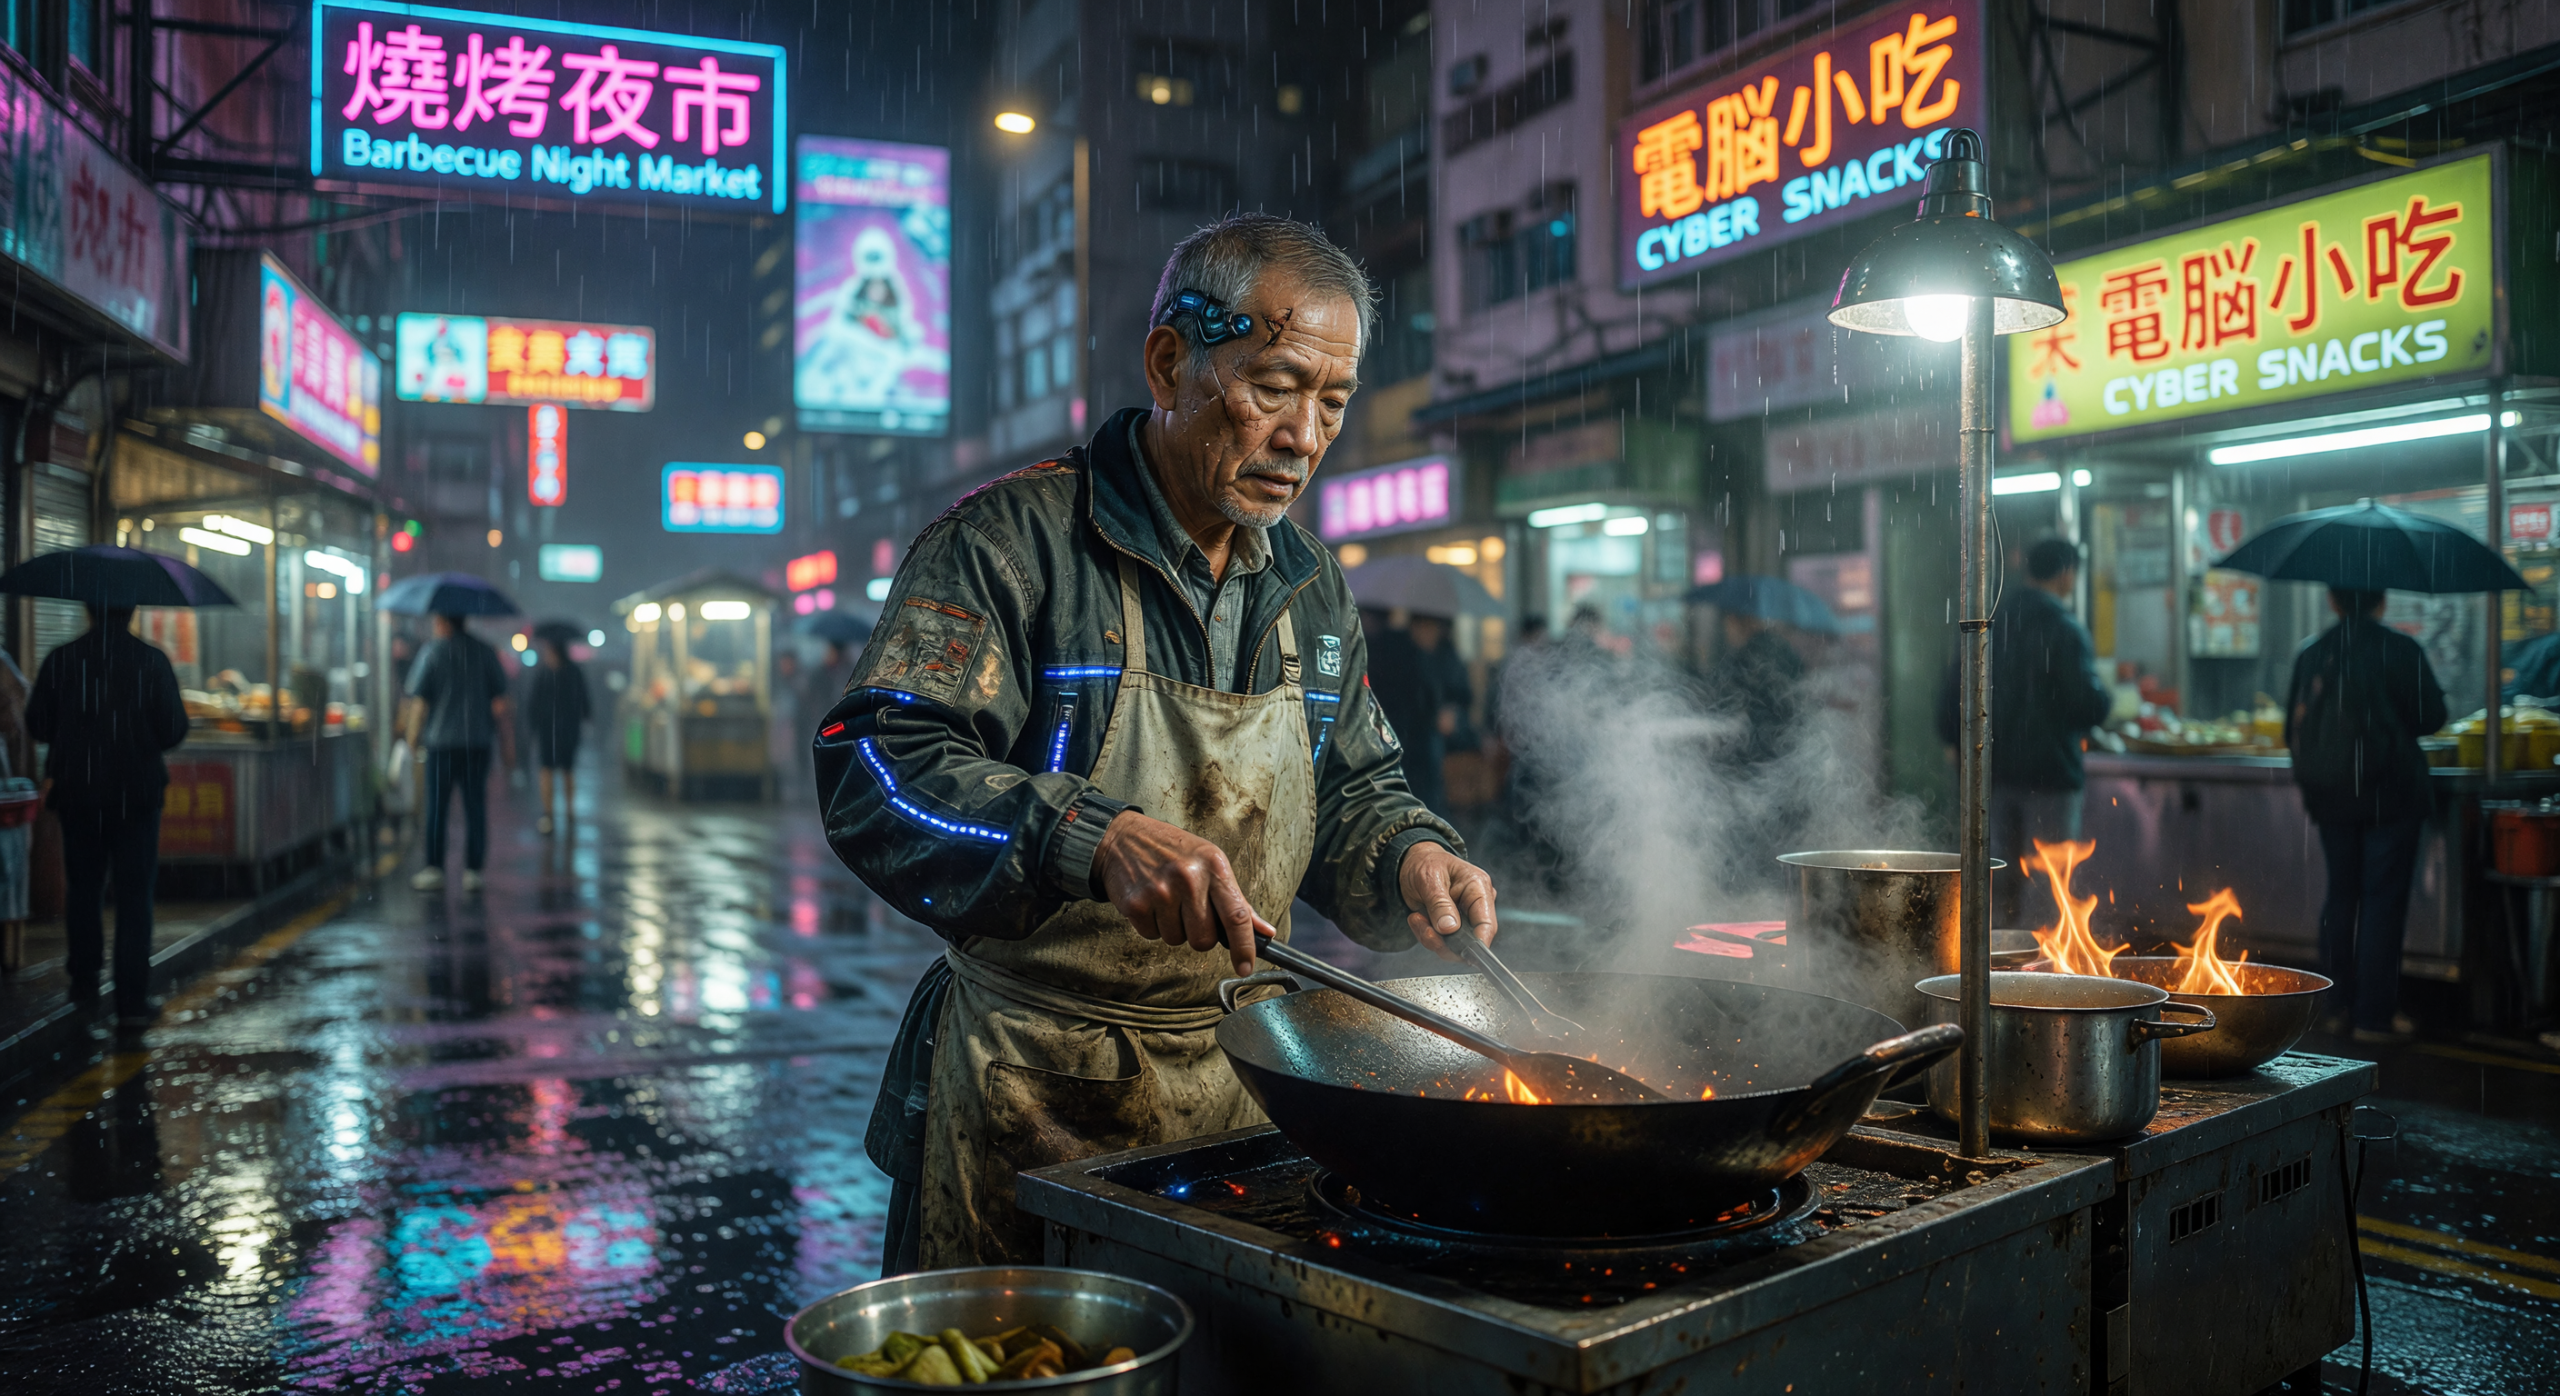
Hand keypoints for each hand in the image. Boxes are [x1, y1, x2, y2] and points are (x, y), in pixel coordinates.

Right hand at [1093, 812, 1267, 975]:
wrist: (1123, 838)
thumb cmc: (1173, 851)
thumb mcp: (1210, 864)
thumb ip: (1237, 901)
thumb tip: (1265, 933)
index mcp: (1214, 866)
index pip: (1237, 916)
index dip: (1244, 947)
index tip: (1245, 967)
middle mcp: (1188, 878)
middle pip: (1204, 939)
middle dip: (1198, 934)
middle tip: (1188, 910)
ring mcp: (1160, 891)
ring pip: (1177, 940)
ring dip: (1173, 928)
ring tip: (1166, 899)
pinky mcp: (1135, 904)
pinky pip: (1152, 936)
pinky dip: (1151, 925)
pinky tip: (1149, 902)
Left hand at [1399, 843, 1497, 959]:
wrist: (1412, 863)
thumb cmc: (1424, 863)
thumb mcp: (1428, 879)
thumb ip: (1439, 904)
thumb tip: (1450, 928)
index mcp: (1478, 887)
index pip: (1487, 923)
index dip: (1478, 942)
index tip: (1463, 953)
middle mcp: (1475, 905)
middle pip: (1471, 940)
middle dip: (1445, 941)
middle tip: (1425, 929)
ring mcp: (1463, 917)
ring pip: (1454, 946)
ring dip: (1431, 938)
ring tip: (1417, 918)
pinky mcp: (1451, 926)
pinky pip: (1442, 943)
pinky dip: (1427, 936)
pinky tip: (1418, 919)